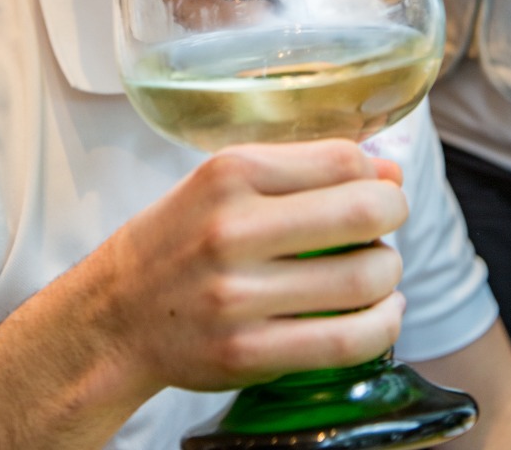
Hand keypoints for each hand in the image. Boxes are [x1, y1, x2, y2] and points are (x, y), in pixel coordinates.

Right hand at [95, 140, 407, 401]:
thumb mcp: (222, 182)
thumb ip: (300, 170)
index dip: (377, 172)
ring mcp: (238, 295)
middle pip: (361, 212)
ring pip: (362, 279)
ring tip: (380, 270)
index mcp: (230, 172)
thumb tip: (388, 171)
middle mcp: (233, 228)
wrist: (115, 313)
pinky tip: (383, 313)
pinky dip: (383, 325)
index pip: (340, 158)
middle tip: (390, 221)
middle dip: (395, 214)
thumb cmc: (178, 238)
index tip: (381, 184)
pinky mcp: (247, 352)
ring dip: (390, 272)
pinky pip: (345, 341)